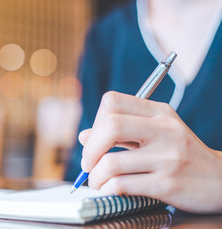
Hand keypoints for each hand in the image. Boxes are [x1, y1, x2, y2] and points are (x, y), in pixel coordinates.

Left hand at [80, 91, 221, 212]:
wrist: (221, 179)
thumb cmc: (182, 153)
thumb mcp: (156, 132)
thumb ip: (120, 132)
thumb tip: (84, 136)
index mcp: (159, 112)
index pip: (112, 102)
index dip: (95, 122)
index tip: (94, 140)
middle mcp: (165, 130)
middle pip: (110, 126)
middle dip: (90, 149)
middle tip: (88, 163)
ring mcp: (168, 157)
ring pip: (111, 162)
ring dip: (95, 176)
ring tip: (97, 181)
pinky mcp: (168, 184)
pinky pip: (122, 185)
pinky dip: (107, 189)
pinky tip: (110, 190)